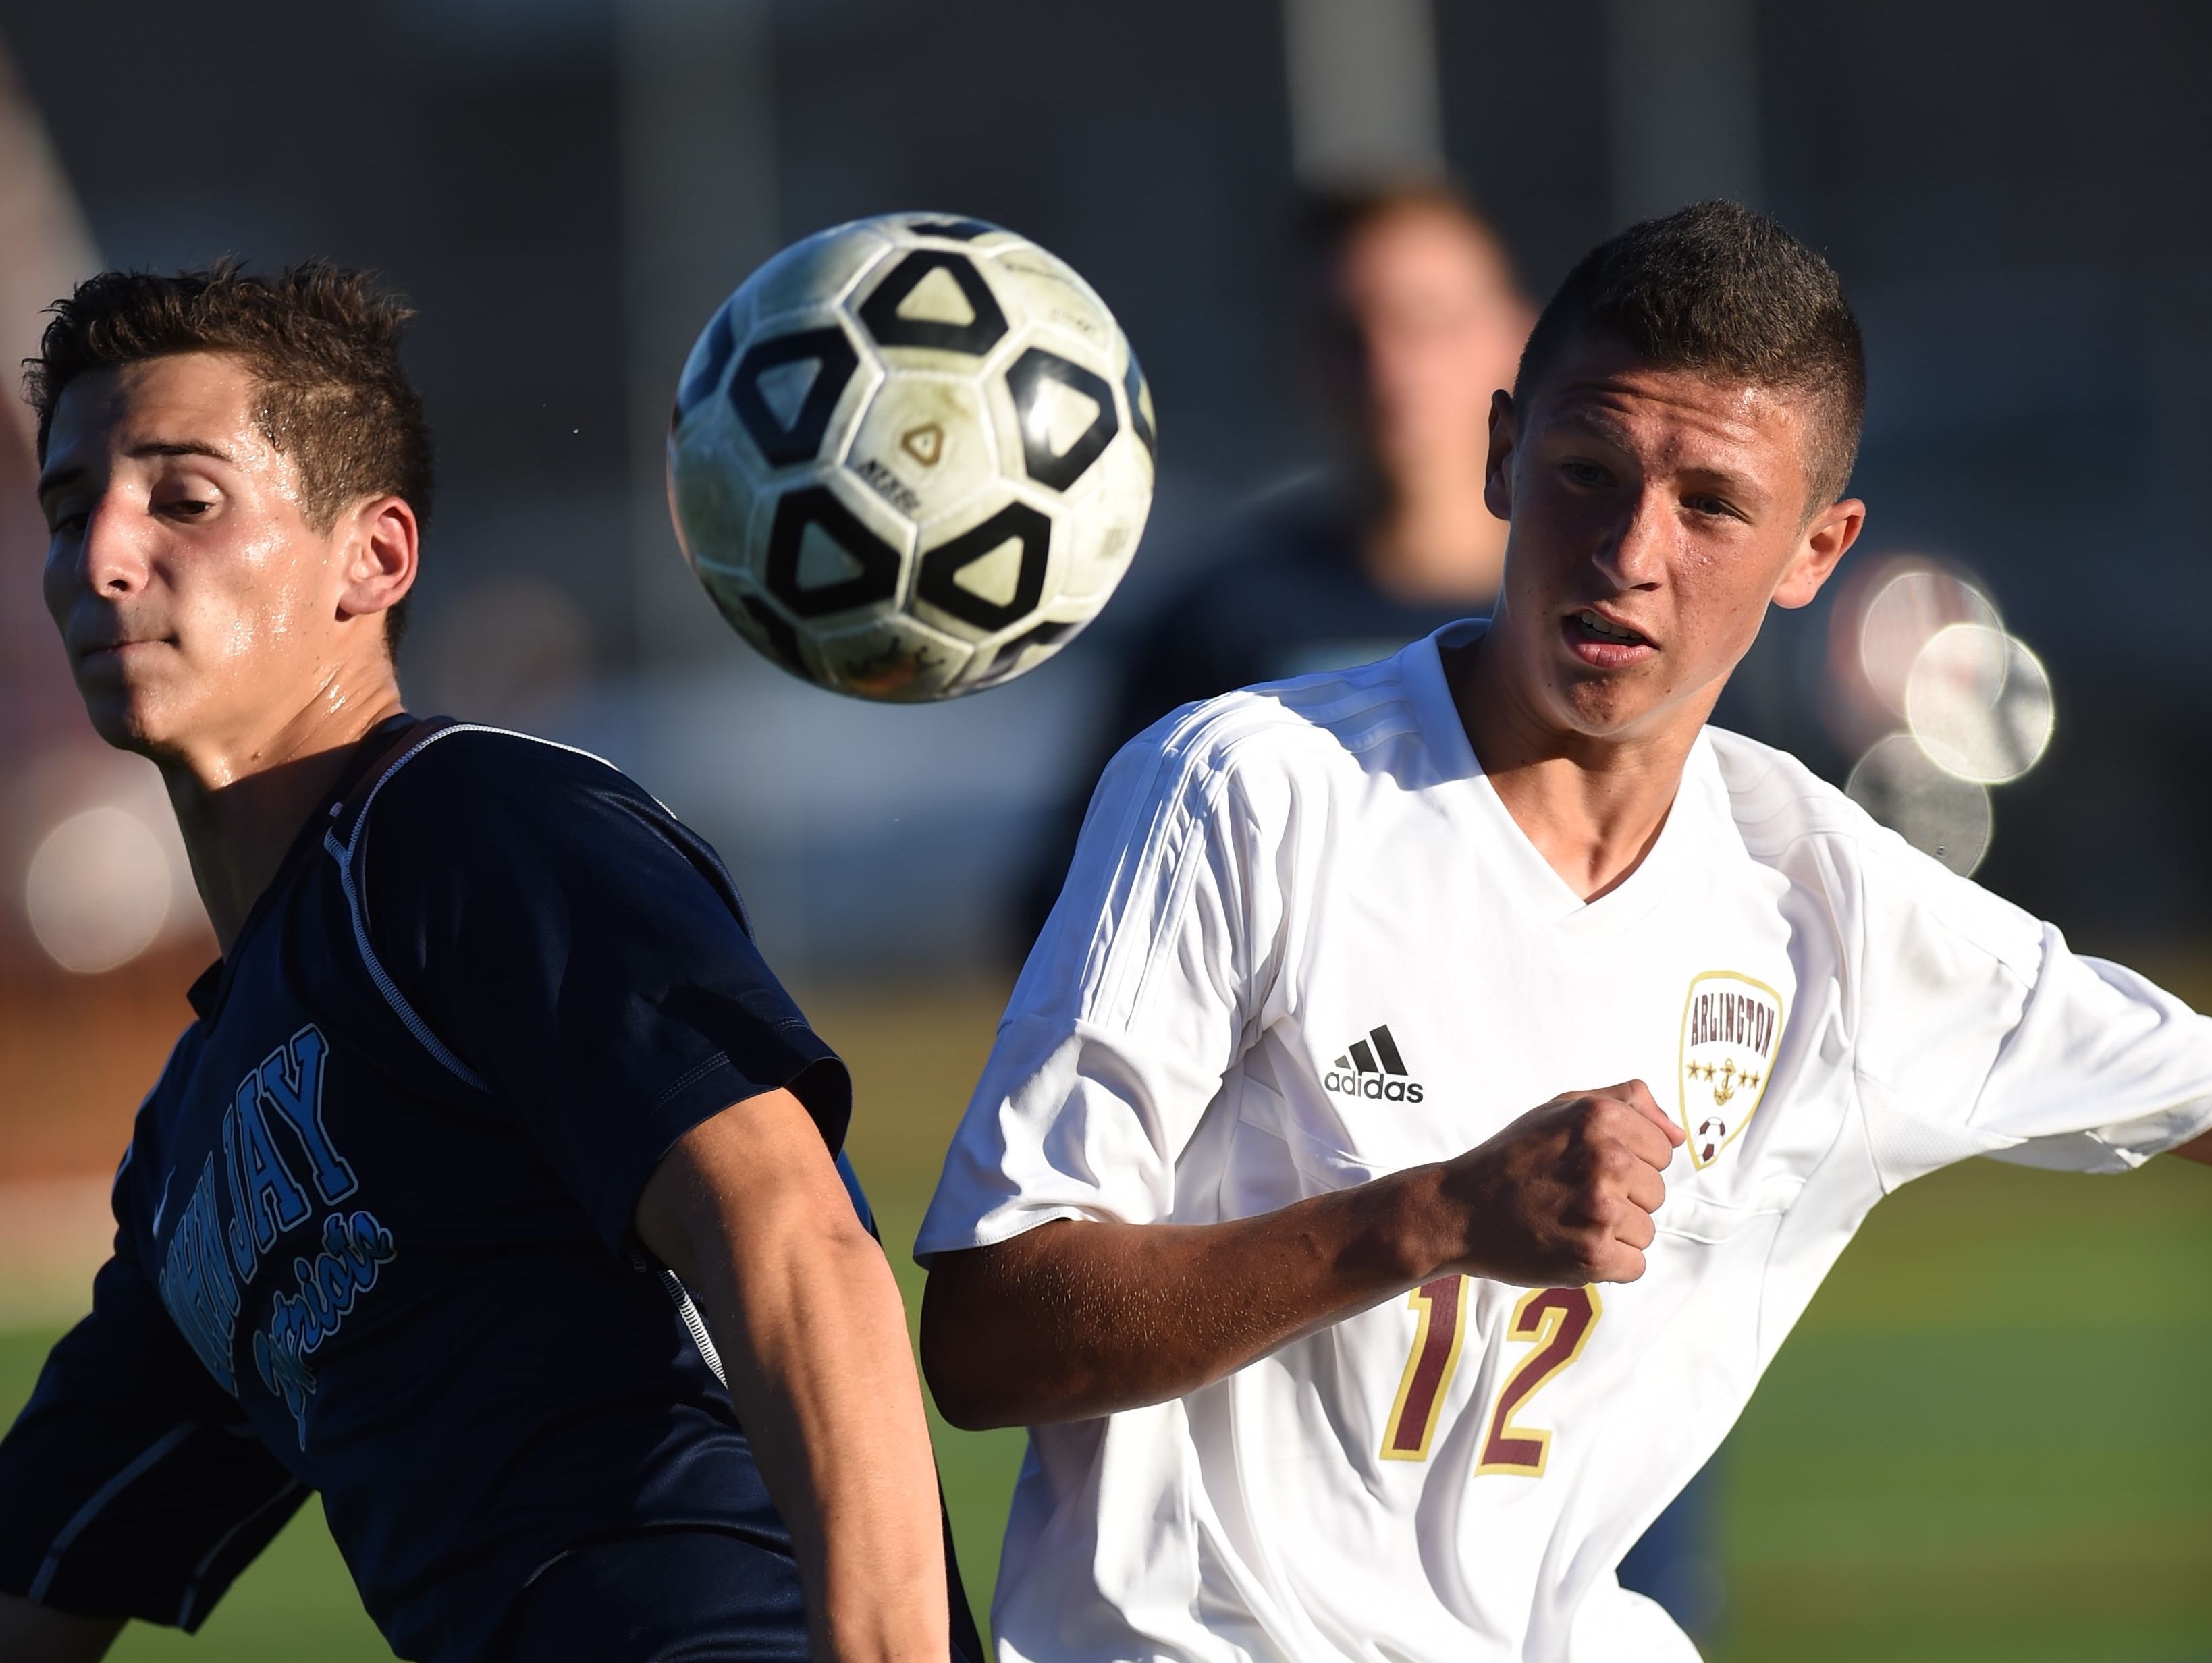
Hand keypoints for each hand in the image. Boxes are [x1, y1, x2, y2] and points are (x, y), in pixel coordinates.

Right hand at [1435, 1081, 1685, 1285]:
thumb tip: (1680, 1135)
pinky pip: (1634, 1266)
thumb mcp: (1562, 1109)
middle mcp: (1607, 1160)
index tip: (1591, 1168)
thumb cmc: (1512, 1159)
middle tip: (1574, 1197)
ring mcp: (1601, 1210)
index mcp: (1602, 1118)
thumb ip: (1627, 1103)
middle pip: (1657, 1193)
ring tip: (1569, 1221)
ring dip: (1614, 1233)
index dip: (1630, 1161)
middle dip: (1623, 1199)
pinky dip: (1608, 1265)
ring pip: (1647, 1231)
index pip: (1662, 1150)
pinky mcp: (1594, 1256)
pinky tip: (1572, 1246)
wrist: (1459, 1210)